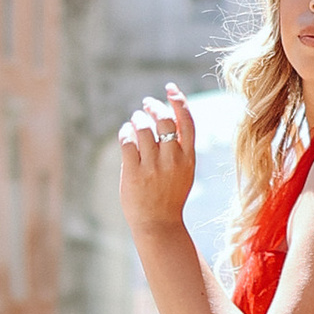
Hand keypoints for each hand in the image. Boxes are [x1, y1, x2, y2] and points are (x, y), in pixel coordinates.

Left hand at [118, 85, 196, 239]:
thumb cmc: (170, 196)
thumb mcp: (184, 171)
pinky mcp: (134, 172)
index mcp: (188, 157)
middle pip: (163, 119)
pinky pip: (128, 141)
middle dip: (153, 107)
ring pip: (143, 127)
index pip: (186, 121)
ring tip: (135, 121)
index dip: (178, 100)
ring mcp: (153, 166)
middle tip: (146, 105)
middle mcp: (172, 159)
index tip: (169, 88)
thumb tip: (165, 118)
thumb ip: (179, 148)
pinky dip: (125, 132)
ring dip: (137, 118)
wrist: (159, 224)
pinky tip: (126, 132)